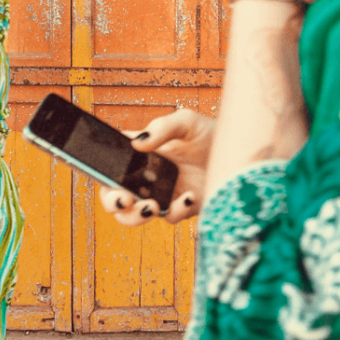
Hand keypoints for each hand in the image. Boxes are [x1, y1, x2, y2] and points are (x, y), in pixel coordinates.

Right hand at [98, 109, 214, 225]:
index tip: (104, 176)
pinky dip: (176, 210)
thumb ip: (162, 128)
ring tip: (149, 206)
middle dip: (112, 203)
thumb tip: (139, 144)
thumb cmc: (209, 133)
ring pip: (134, 216)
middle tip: (123, 200)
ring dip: (135, 216)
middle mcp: (145, 177)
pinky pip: (170, 217)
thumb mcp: (186, 122)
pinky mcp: (181, 208)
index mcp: (139, 154)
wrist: (240, 153)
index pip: (109, 164)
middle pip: (114, 196)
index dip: (99, 172)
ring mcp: (162, 194)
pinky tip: (189, 196)